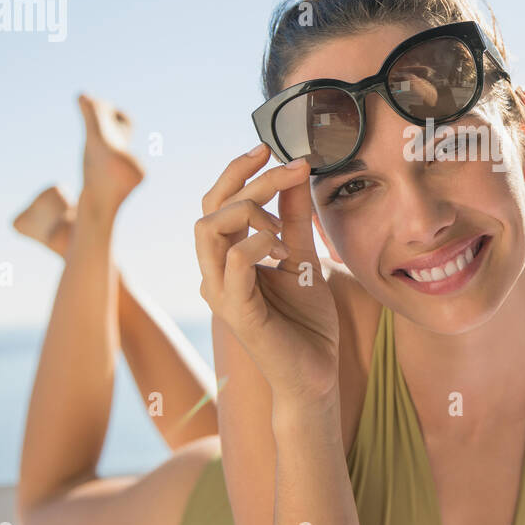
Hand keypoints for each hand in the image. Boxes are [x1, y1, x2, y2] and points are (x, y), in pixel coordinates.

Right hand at [194, 145, 339, 405]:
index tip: (270, 148)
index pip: (216, 203)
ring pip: (210, 227)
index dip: (238, 171)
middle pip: (210, 207)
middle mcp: (214, 273)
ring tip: (285, 224)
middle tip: (291, 167)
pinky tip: (284, 247)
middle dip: (249, 179)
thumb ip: (294, 218)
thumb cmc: (306, 322)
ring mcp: (221, 293)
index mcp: (226, 259)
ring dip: (251, 208)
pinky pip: (235, 261)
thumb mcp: (303, 258)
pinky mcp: (237, 313)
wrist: (315, 376)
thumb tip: (297, 172)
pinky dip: (259, 242)